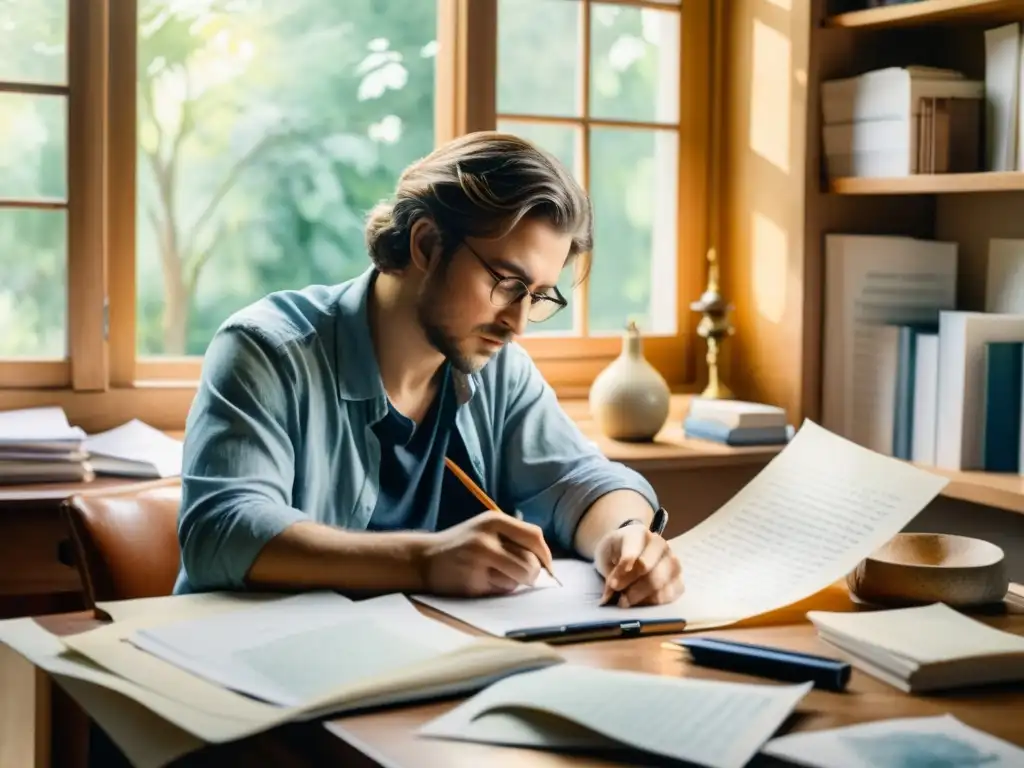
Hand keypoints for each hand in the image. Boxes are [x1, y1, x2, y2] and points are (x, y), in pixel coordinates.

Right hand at [418, 510, 551, 596]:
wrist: (424, 558)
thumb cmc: (463, 544)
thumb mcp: (486, 529)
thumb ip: (514, 537)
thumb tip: (546, 561)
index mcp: (494, 520)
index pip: (534, 536)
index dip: (545, 554)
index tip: (547, 566)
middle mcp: (487, 538)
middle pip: (531, 561)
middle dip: (532, 573)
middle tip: (522, 576)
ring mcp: (478, 561)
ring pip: (519, 578)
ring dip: (514, 582)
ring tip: (496, 575)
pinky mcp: (472, 582)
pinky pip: (501, 590)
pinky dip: (498, 589)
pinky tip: (482, 581)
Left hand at [595, 524, 683, 606]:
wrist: (631, 550)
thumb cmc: (617, 552)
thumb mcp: (605, 556)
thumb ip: (608, 574)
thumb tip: (608, 598)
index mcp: (639, 533)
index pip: (632, 554)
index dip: (622, 571)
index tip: (612, 584)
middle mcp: (660, 545)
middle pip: (647, 569)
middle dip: (630, 586)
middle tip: (617, 595)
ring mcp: (673, 562)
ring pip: (659, 584)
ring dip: (640, 597)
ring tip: (626, 600)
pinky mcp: (679, 580)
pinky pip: (669, 596)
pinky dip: (653, 602)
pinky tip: (641, 602)